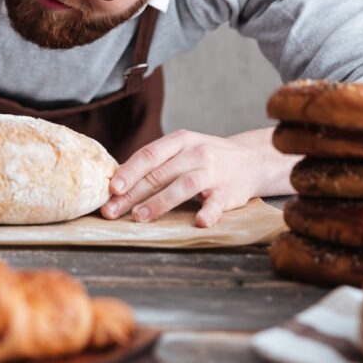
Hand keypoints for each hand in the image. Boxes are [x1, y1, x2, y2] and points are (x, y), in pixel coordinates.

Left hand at [100, 128, 296, 227]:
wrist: (251, 160)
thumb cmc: (205, 158)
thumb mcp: (181, 150)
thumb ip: (155, 163)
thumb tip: (117, 183)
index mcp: (180, 141)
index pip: (149, 155)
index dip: (129, 172)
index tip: (111, 189)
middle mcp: (196, 153)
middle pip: (160, 174)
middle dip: (133, 194)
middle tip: (113, 211)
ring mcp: (213, 173)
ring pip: (183, 187)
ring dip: (159, 203)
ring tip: (140, 217)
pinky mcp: (229, 193)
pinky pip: (217, 203)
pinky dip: (208, 212)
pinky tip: (198, 221)